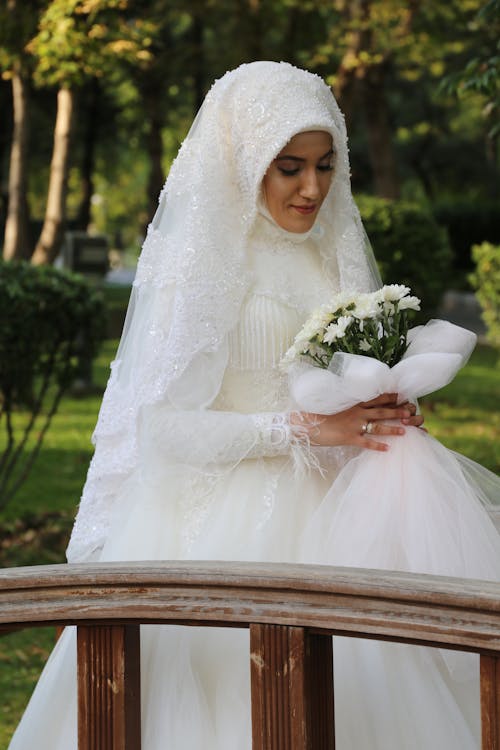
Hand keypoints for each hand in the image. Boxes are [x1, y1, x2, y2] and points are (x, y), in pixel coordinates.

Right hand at [291, 393, 421, 451]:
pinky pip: (366, 442)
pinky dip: (377, 446)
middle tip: (412, 413)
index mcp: (353, 403)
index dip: (391, 398)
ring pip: (378, 426)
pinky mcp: (349, 437)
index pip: (376, 398)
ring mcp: (353, 425)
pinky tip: (387, 449)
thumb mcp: (335, 405)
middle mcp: (356, 412)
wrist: (306, 423)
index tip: (403, 397)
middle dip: (398, 412)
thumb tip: (357, 404)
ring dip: (393, 429)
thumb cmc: (319, 414)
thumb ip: (348, 404)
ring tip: (406, 432)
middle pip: (382, 411)